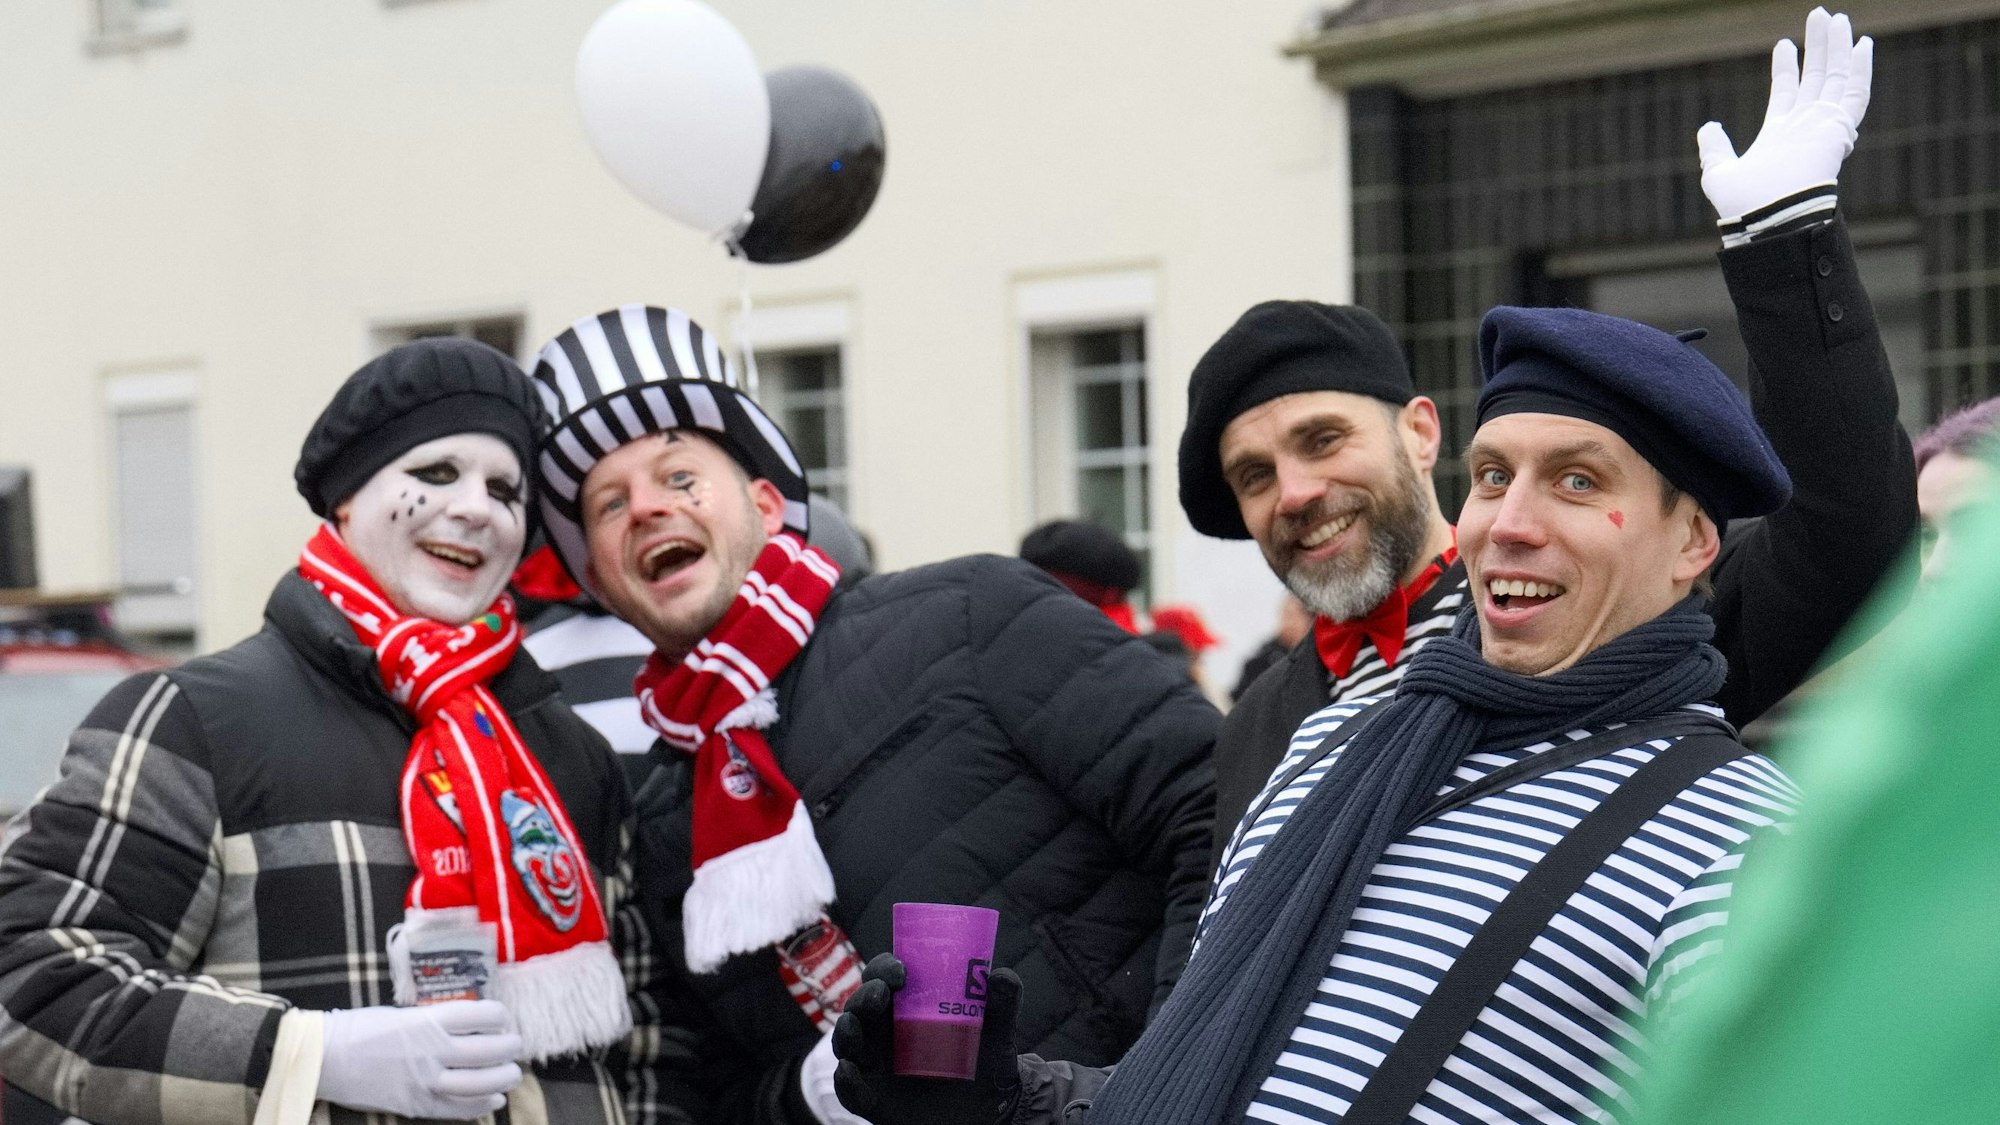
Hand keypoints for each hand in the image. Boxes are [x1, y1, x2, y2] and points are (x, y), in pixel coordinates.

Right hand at [317, 1001, 522, 1119]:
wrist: (323, 1058)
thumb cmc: (360, 1029)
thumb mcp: (402, 1013)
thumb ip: (435, 1021)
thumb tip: (468, 1024)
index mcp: (428, 1021)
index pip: (481, 1016)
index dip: (499, 1017)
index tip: (503, 1019)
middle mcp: (431, 1051)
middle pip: (487, 1051)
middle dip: (508, 1049)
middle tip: (515, 1047)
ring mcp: (424, 1081)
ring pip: (478, 1084)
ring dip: (502, 1079)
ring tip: (511, 1075)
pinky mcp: (414, 1104)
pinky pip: (455, 1109)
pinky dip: (479, 1106)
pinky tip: (492, 1100)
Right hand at [831, 953, 1022, 1124]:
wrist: (988, 1114)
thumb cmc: (985, 1066)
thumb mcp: (997, 1036)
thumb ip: (1003, 1005)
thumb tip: (1000, 976)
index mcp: (908, 1007)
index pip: (884, 978)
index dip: (884, 968)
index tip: (901, 970)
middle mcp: (885, 1032)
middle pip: (861, 1006)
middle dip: (864, 997)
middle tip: (881, 994)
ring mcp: (876, 1066)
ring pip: (847, 1043)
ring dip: (845, 1030)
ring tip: (854, 1026)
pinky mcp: (874, 1100)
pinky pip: (851, 1092)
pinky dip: (846, 1082)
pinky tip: (849, 1071)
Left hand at [1696, 7, 1873, 219]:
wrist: (1766, 217)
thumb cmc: (1743, 204)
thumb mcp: (1718, 172)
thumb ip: (1714, 148)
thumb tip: (1708, 127)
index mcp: (1780, 136)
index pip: (1787, 93)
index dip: (1786, 68)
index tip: (1784, 44)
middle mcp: (1805, 129)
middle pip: (1816, 78)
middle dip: (1818, 47)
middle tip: (1819, 16)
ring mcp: (1823, 127)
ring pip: (1836, 79)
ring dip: (1837, 48)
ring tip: (1835, 18)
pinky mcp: (1838, 129)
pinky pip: (1855, 94)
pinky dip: (1860, 70)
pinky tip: (1862, 44)